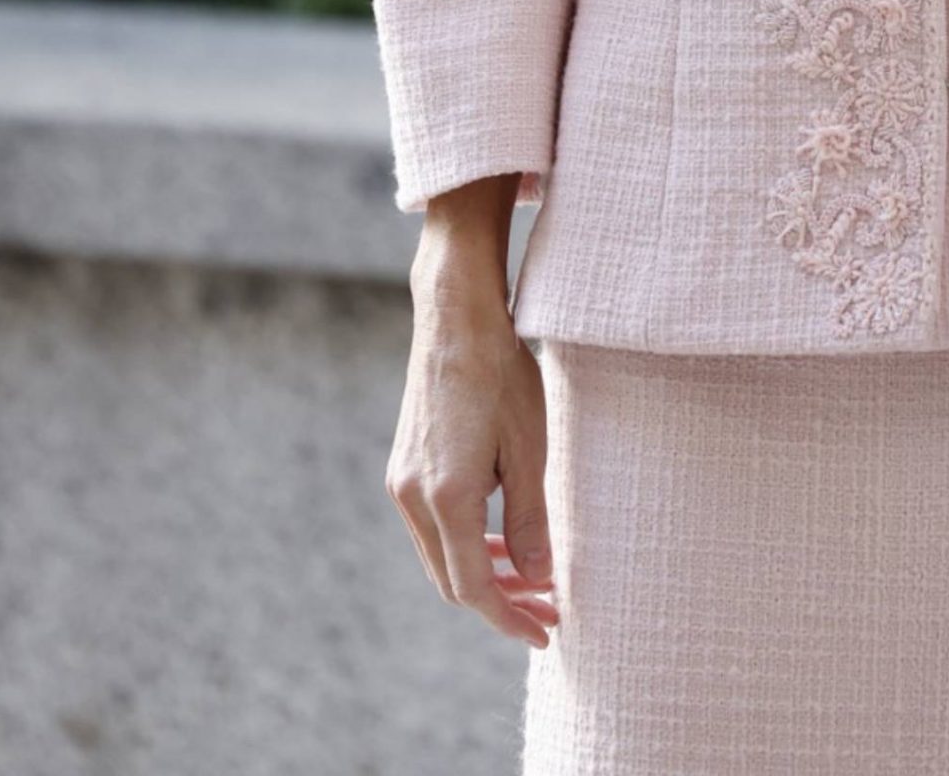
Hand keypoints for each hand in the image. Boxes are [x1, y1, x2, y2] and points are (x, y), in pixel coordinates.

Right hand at [386, 184, 558, 650]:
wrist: (456, 317)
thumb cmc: (501, 373)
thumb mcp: (531, 446)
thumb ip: (532, 518)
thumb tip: (538, 578)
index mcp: (445, 497)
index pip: (474, 588)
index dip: (510, 618)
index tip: (545, 632)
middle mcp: (412, 497)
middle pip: (452, 580)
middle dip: (500, 602)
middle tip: (547, 609)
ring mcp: (402, 482)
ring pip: (441, 556)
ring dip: (483, 574)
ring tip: (530, 580)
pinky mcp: (404, 466)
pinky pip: (433, 527)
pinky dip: (467, 544)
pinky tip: (501, 540)